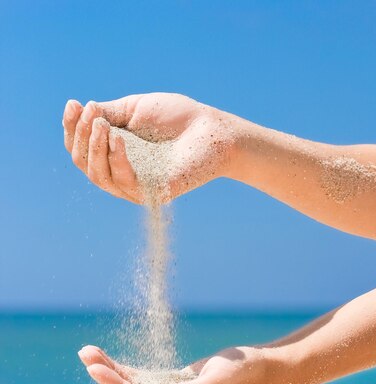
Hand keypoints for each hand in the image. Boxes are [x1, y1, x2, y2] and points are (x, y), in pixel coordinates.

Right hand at [63, 93, 235, 203]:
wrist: (212, 130)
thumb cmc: (177, 118)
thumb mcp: (134, 109)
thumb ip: (108, 115)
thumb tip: (82, 113)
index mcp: (113, 153)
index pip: (81, 148)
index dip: (72, 129)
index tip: (73, 104)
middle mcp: (120, 173)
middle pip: (84, 163)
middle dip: (82, 137)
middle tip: (92, 114)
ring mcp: (135, 187)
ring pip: (99, 176)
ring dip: (95, 148)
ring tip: (102, 124)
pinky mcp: (153, 195)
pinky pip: (125, 183)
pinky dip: (117, 160)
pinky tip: (118, 139)